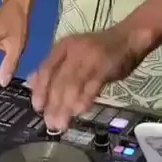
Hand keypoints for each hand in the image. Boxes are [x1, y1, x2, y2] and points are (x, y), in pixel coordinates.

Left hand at [28, 24, 145, 130]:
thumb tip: (32, 84)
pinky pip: (91, 86)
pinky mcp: (105, 66)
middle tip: (50, 123)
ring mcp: (89, 58)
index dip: (40, 90)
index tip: (37, 108)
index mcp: (62, 48)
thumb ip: (54, 68)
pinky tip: (79, 112)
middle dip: (53, 104)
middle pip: (58, 80)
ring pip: (72, 85)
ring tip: (62, 123)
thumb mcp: (73, 54)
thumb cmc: (99, 49)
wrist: (129, 37)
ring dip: (66, 107)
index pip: (46, 70)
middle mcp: (73, 51)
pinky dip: (84, 100)